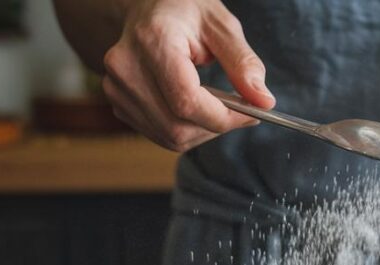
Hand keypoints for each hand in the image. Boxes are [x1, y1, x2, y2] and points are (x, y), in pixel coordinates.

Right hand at [101, 0, 274, 151]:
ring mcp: (116, 87)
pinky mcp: (118, 103)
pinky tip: (196, 109)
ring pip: (170, 137)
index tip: (253, 113)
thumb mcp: (220, 25)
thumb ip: (243, 63)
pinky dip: (186, 131)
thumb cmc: (184, 12)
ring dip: (203, 132)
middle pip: (178, 125)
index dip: (224, 117)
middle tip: (239, 111)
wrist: (147, 9)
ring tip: (216, 106)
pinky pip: (160, 136)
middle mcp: (126, 66)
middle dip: (217, 126)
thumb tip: (263, 101)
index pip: (187, 100)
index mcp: (152, 41)